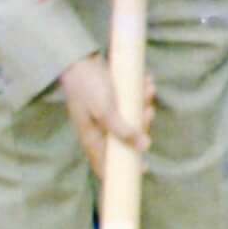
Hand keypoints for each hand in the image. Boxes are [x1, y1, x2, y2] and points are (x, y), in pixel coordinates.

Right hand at [56, 52, 153, 177]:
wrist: (79, 59)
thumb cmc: (87, 87)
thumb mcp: (104, 111)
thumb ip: (122, 130)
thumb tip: (144, 147)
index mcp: (92, 138)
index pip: (105, 164)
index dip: (124, 169)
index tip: (144, 168)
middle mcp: (100, 130)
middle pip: (127, 139)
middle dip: (142, 125)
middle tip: (148, 110)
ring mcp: (107, 116)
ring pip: (133, 120)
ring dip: (144, 105)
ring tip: (148, 90)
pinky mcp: (113, 102)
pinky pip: (132, 104)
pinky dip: (141, 94)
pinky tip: (146, 82)